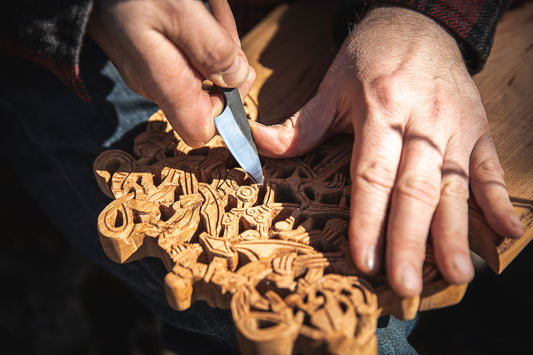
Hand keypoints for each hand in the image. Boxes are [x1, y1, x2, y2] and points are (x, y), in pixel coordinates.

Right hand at [88, 0, 254, 146]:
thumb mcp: (178, 9)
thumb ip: (212, 49)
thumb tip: (236, 78)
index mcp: (163, 84)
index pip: (200, 131)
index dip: (226, 111)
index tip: (234, 75)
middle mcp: (157, 86)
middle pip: (208, 101)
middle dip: (227, 68)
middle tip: (222, 30)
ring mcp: (153, 73)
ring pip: (200, 76)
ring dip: (216, 48)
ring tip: (209, 11)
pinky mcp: (151, 57)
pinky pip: (187, 59)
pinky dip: (201, 39)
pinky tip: (199, 12)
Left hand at [251, 7, 524, 296]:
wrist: (420, 22)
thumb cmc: (370, 57)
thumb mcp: (332, 85)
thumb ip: (300, 125)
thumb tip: (256, 146)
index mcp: (381, 110)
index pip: (373, 175)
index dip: (368, 220)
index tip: (365, 260)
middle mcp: (422, 123)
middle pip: (416, 189)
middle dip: (411, 241)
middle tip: (407, 285)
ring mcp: (455, 127)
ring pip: (456, 186)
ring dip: (457, 233)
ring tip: (457, 275)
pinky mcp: (478, 128)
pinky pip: (490, 167)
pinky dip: (499, 200)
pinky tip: (509, 232)